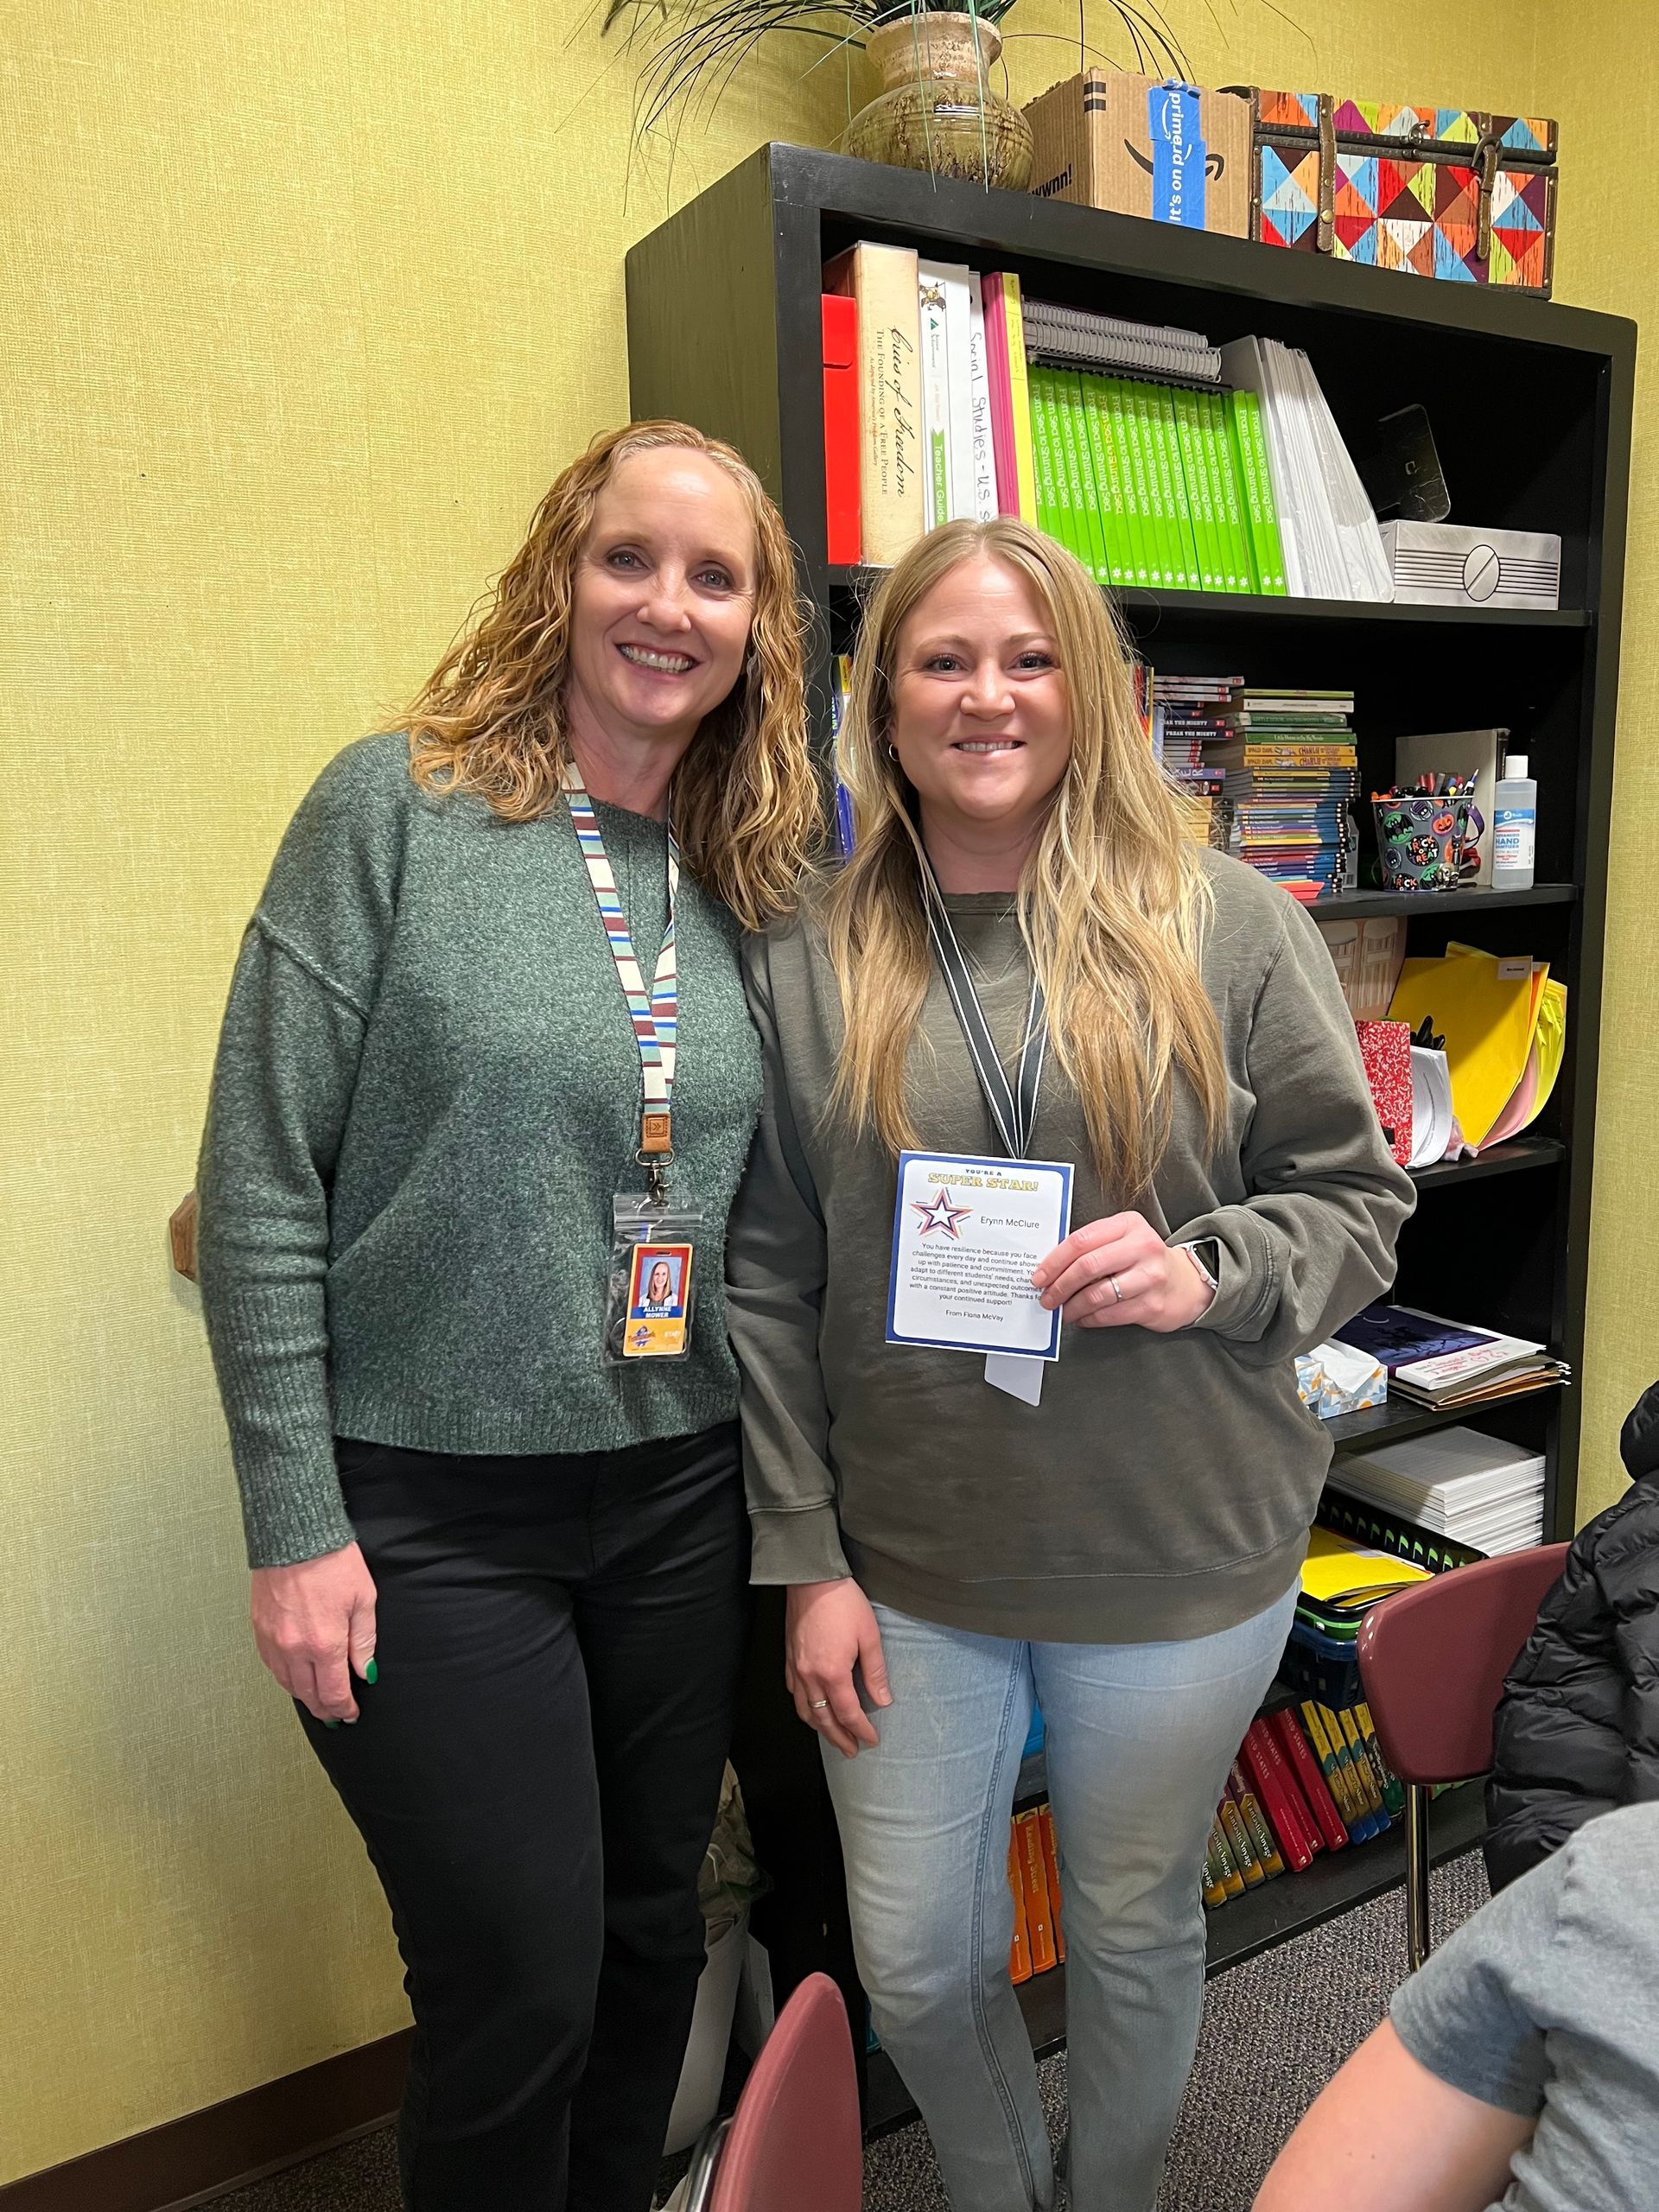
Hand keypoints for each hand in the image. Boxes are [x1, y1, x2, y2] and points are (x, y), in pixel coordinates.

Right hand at [251, 1542, 377, 1724]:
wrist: (296, 1536)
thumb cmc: (334, 1562)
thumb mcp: (363, 1600)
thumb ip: (363, 1642)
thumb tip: (365, 1672)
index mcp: (324, 1644)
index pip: (334, 1692)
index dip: (344, 1708)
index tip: (351, 1714)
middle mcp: (294, 1649)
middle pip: (309, 1694)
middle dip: (325, 1708)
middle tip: (336, 1715)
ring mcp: (273, 1640)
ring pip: (287, 1683)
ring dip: (304, 1696)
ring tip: (318, 1701)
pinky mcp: (259, 1629)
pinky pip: (271, 1666)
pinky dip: (285, 1677)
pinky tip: (295, 1677)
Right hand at [785, 1580, 891, 1759]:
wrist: (811, 1578)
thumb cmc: (843, 1602)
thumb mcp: (869, 1635)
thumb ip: (875, 1672)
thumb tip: (882, 1700)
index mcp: (832, 1673)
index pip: (848, 1713)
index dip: (861, 1730)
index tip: (871, 1741)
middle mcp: (809, 1676)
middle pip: (824, 1719)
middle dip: (839, 1738)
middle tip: (851, 1751)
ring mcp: (795, 1668)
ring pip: (805, 1710)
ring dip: (819, 1728)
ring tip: (832, 1737)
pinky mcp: (789, 1657)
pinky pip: (794, 1693)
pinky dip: (804, 1708)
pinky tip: (811, 1708)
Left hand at [1031, 1212, 1215, 1332]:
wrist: (1185, 1283)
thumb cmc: (1143, 1260)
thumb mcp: (1122, 1239)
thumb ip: (1092, 1246)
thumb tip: (1050, 1268)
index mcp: (1128, 1224)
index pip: (1081, 1240)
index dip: (1054, 1261)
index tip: (1039, 1276)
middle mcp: (1142, 1246)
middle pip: (1087, 1266)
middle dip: (1059, 1286)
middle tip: (1047, 1297)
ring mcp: (1150, 1276)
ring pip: (1097, 1294)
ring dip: (1072, 1306)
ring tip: (1063, 1311)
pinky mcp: (1152, 1304)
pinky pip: (1109, 1314)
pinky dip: (1089, 1318)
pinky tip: (1082, 1318)